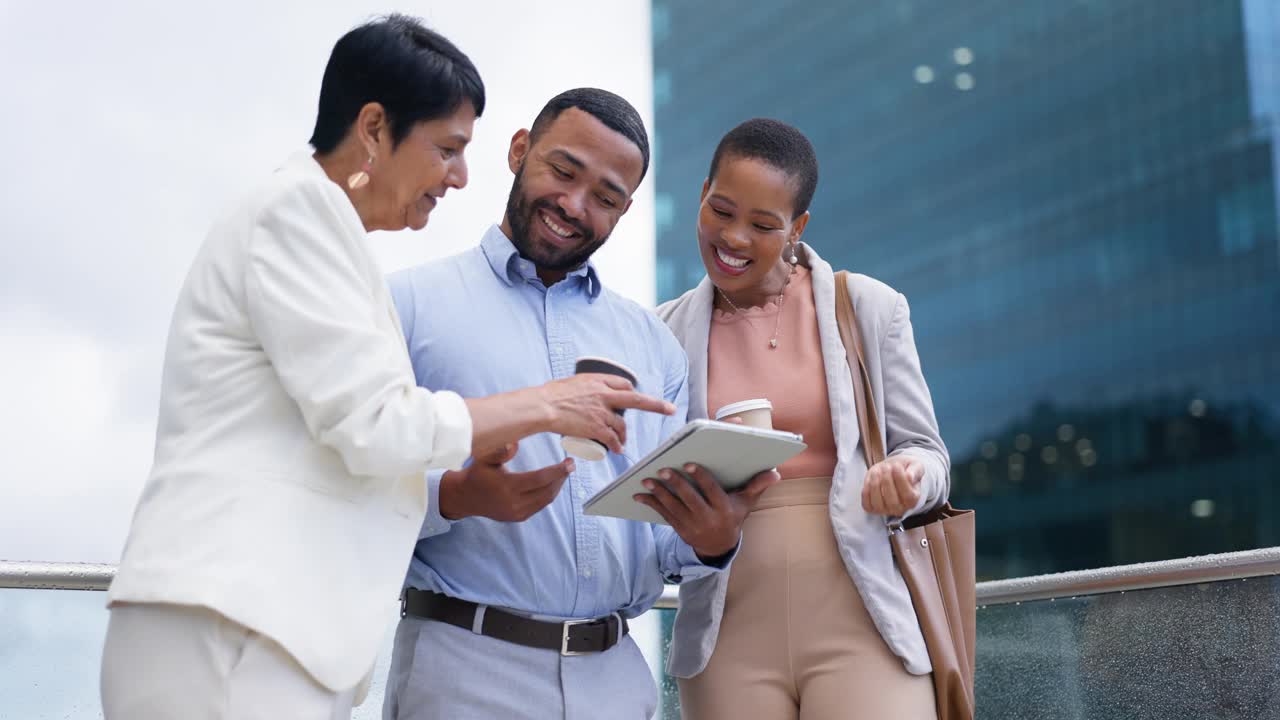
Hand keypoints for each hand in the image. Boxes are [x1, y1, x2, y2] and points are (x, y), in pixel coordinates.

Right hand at [438, 441, 572, 521]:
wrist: (465, 497)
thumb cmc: (477, 474)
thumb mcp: (484, 457)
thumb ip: (500, 450)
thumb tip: (515, 442)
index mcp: (507, 486)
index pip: (539, 479)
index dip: (557, 471)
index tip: (570, 462)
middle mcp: (513, 502)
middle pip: (547, 491)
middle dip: (561, 477)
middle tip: (570, 465)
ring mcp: (516, 512)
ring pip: (546, 500)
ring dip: (557, 486)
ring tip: (564, 473)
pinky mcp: (518, 517)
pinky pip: (540, 506)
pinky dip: (549, 494)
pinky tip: (553, 483)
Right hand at [538, 374, 675, 453]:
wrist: (543, 406)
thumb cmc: (550, 394)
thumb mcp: (572, 383)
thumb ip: (582, 389)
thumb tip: (582, 394)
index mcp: (598, 381)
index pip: (623, 385)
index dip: (631, 392)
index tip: (634, 398)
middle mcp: (604, 395)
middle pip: (636, 399)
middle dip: (656, 405)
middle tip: (670, 409)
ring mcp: (601, 412)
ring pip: (622, 424)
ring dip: (624, 434)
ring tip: (621, 442)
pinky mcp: (596, 427)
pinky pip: (612, 438)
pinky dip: (617, 445)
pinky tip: (618, 450)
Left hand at [633, 464, 779, 557]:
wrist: (720, 545)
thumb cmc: (733, 516)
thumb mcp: (746, 503)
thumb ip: (757, 486)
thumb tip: (775, 472)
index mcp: (724, 510)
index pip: (712, 492)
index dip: (700, 478)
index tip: (688, 464)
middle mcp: (708, 519)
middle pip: (690, 500)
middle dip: (676, 484)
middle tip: (663, 469)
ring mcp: (692, 526)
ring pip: (673, 508)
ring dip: (659, 494)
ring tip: (647, 480)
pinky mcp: (680, 530)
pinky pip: (664, 515)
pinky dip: (652, 504)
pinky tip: (640, 495)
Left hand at [861, 455, 923, 515]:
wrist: (892, 471)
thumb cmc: (904, 470)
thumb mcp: (915, 466)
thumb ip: (915, 470)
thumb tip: (909, 476)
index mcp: (913, 500)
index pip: (908, 496)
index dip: (901, 480)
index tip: (897, 466)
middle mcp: (899, 509)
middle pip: (892, 501)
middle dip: (887, 481)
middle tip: (886, 467)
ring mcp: (885, 510)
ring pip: (877, 503)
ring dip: (875, 484)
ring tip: (877, 470)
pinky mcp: (872, 508)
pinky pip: (866, 503)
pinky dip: (867, 489)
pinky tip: (871, 478)